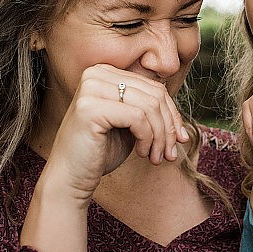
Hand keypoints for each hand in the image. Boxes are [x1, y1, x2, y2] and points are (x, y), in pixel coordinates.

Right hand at [44, 64, 187, 200]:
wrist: (70, 178)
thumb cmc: (100, 152)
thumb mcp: (131, 125)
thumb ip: (150, 110)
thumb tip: (182, 120)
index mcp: (106, 73)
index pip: (154, 88)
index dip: (172, 115)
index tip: (180, 140)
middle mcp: (96, 74)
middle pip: (155, 95)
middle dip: (169, 127)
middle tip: (170, 153)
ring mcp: (91, 88)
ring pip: (150, 106)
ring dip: (160, 137)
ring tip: (156, 157)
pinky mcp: (90, 107)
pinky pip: (138, 118)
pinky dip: (147, 138)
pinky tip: (141, 153)